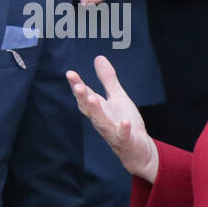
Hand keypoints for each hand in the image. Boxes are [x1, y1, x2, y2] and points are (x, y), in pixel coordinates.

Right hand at [66, 56, 158, 182]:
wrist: (138, 149)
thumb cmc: (123, 122)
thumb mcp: (117, 97)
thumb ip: (107, 79)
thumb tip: (98, 57)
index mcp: (99, 108)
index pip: (86, 95)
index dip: (77, 85)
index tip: (70, 73)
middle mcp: (102, 120)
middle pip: (89, 108)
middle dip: (83, 97)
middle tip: (77, 86)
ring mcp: (112, 131)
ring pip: (102, 122)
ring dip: (96, 111)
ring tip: (92, 99)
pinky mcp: (125, 141)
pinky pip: (123, 136)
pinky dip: (123, 129)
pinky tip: (124, 122)